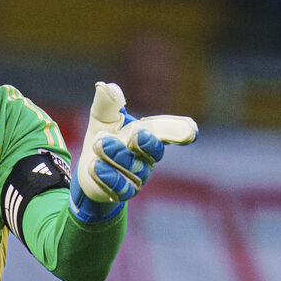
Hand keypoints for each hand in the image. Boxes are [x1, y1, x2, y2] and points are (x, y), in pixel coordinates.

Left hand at [70, 80, 197, 223]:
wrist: (90, 167)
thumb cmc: (105, 137)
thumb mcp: (103, 118)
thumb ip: (108, 103)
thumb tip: (107, 87)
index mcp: (149, 135)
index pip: (167, 132)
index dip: (180, 131)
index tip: (190, 131)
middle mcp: (148, 156)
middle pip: (153, 150)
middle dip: (146, 141)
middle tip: (136, 131)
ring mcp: (138, 176)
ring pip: (132, 167)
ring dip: (116, 154)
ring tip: (100, 142)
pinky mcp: (123, 192)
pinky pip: (119, 187)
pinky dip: (106, 175)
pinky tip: (95, 165)